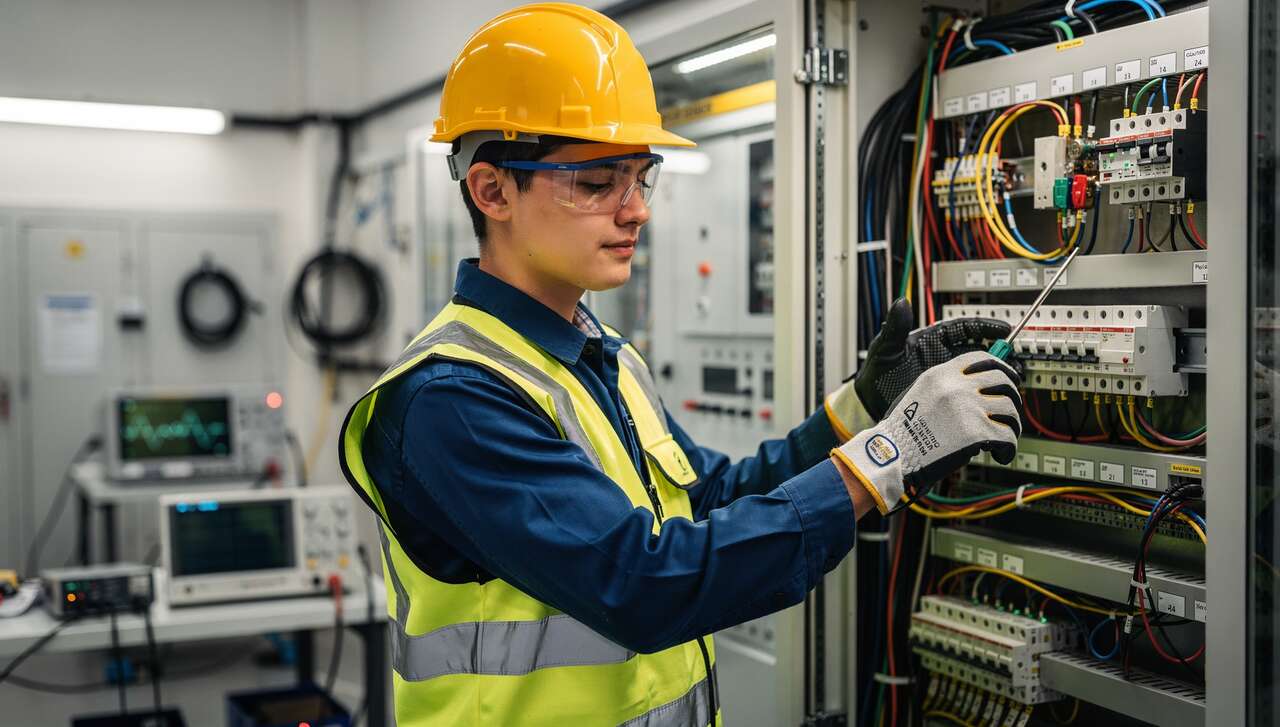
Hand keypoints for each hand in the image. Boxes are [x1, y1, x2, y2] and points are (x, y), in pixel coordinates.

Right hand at [831, 351, 1022, 514]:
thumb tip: (978, 390)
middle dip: (1013, 396)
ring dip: (1012, 425)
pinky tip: (1000, 454)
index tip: (1010, 377)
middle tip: (1010, 410)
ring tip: (1004, 437)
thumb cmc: (902, 431)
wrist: (893, 454)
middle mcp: (957, 387)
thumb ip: (946, 386)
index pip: (981, 359)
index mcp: (941, 374)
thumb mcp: (919, 393)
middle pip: (1003, 381)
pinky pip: (1008, 437)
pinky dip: (1009, 448)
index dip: (1002, 367)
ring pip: (1010, 409)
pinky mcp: (976, 433)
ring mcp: (968, 408)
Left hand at [853, 298, 1010, 420]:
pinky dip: (987, 393)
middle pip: (980, 350)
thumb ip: (895, 328)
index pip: (965, 327)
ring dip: (998, 374)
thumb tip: (900, 302)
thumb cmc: (877, 375)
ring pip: (981, 371)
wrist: (871, 405)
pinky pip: (974, 391)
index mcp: (933, 339)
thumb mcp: (885, 351)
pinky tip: (998, 398)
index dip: (986, 327)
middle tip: (1014, 360)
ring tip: (1013, 379)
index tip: (1004, 328)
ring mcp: (950, 377)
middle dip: (1000, 354)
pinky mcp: (951, 397)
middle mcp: (945, 356)